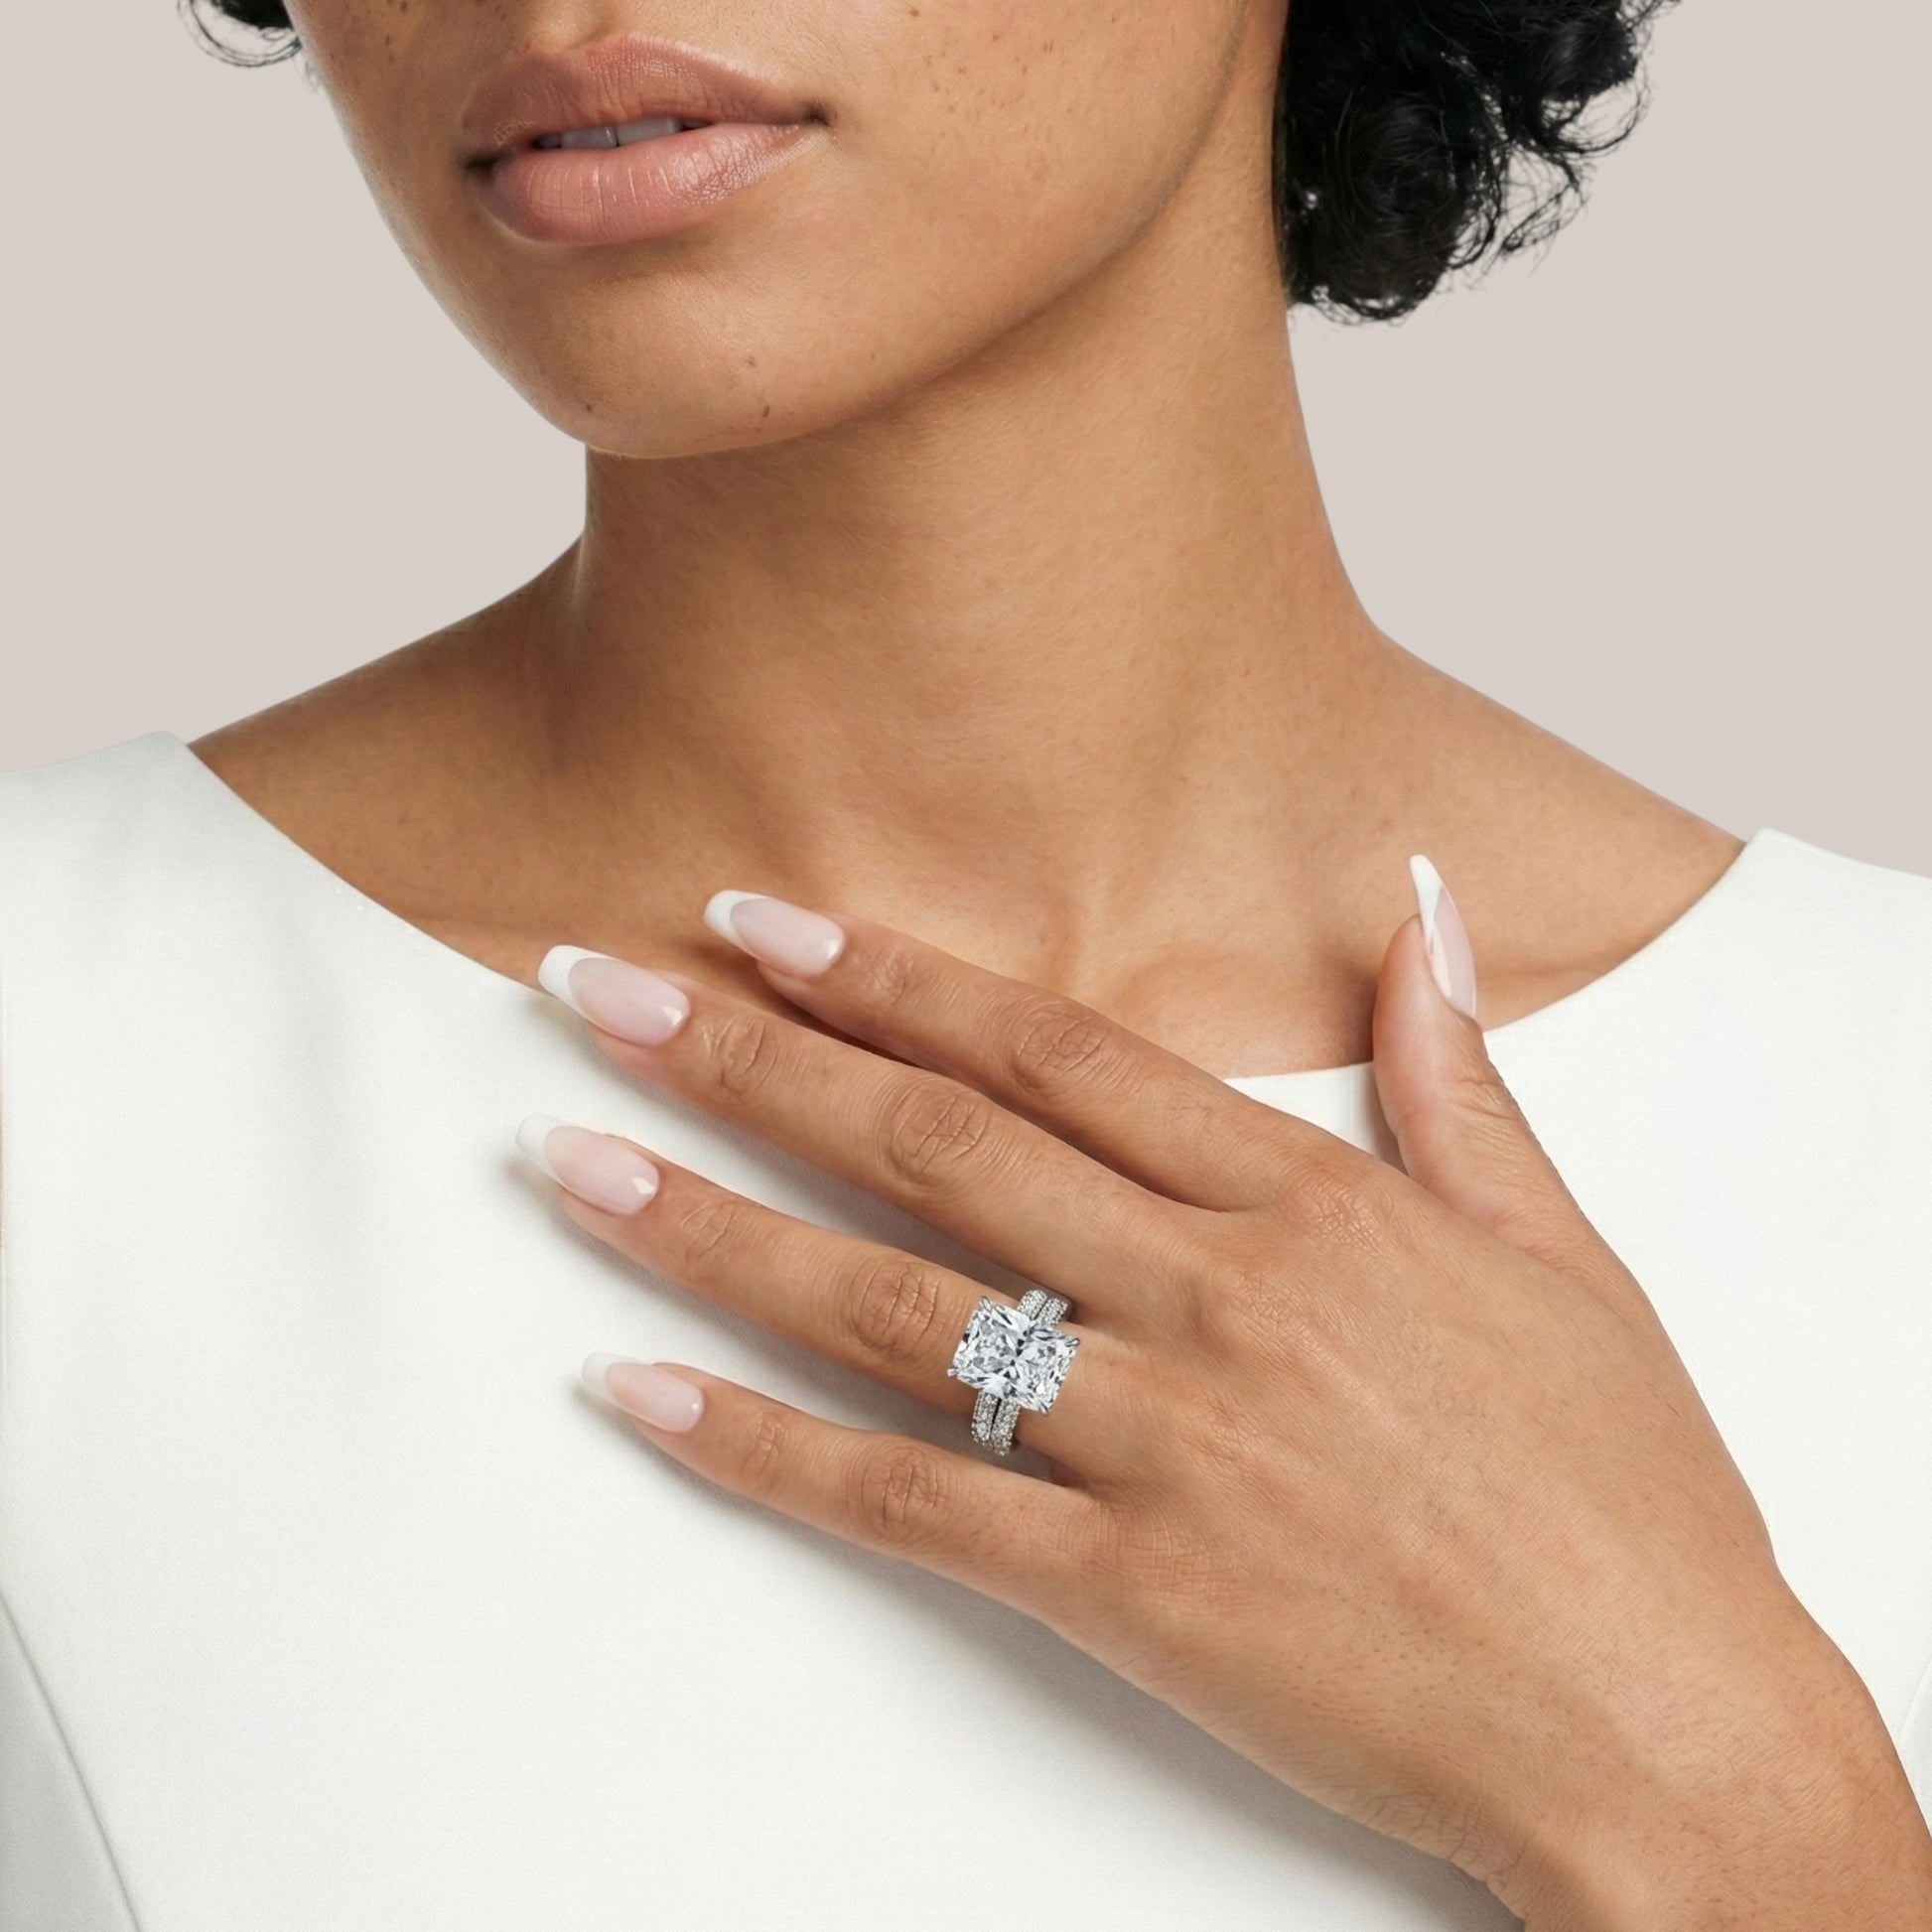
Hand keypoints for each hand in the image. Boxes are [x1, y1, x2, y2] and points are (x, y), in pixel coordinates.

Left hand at [520, 869, 1931, 1928]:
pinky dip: (758, 1450)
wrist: (1664, 1725)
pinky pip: (905, 1507)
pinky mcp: (1126, 1590)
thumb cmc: (1621, 1493)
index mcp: (1307, 1205)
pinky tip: (637, 1394)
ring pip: (886, 1307)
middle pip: (932, 1149)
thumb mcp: (1560, 1253)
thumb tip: (1422, 907)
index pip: (1051, 1052)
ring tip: (569, 1161)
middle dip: (747, 1058)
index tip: (764, 920)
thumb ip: (1458, 1073)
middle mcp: (1209, 1301)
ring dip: (709, 1225)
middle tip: (596, 990)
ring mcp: (1156, 1444)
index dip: (890, 977)